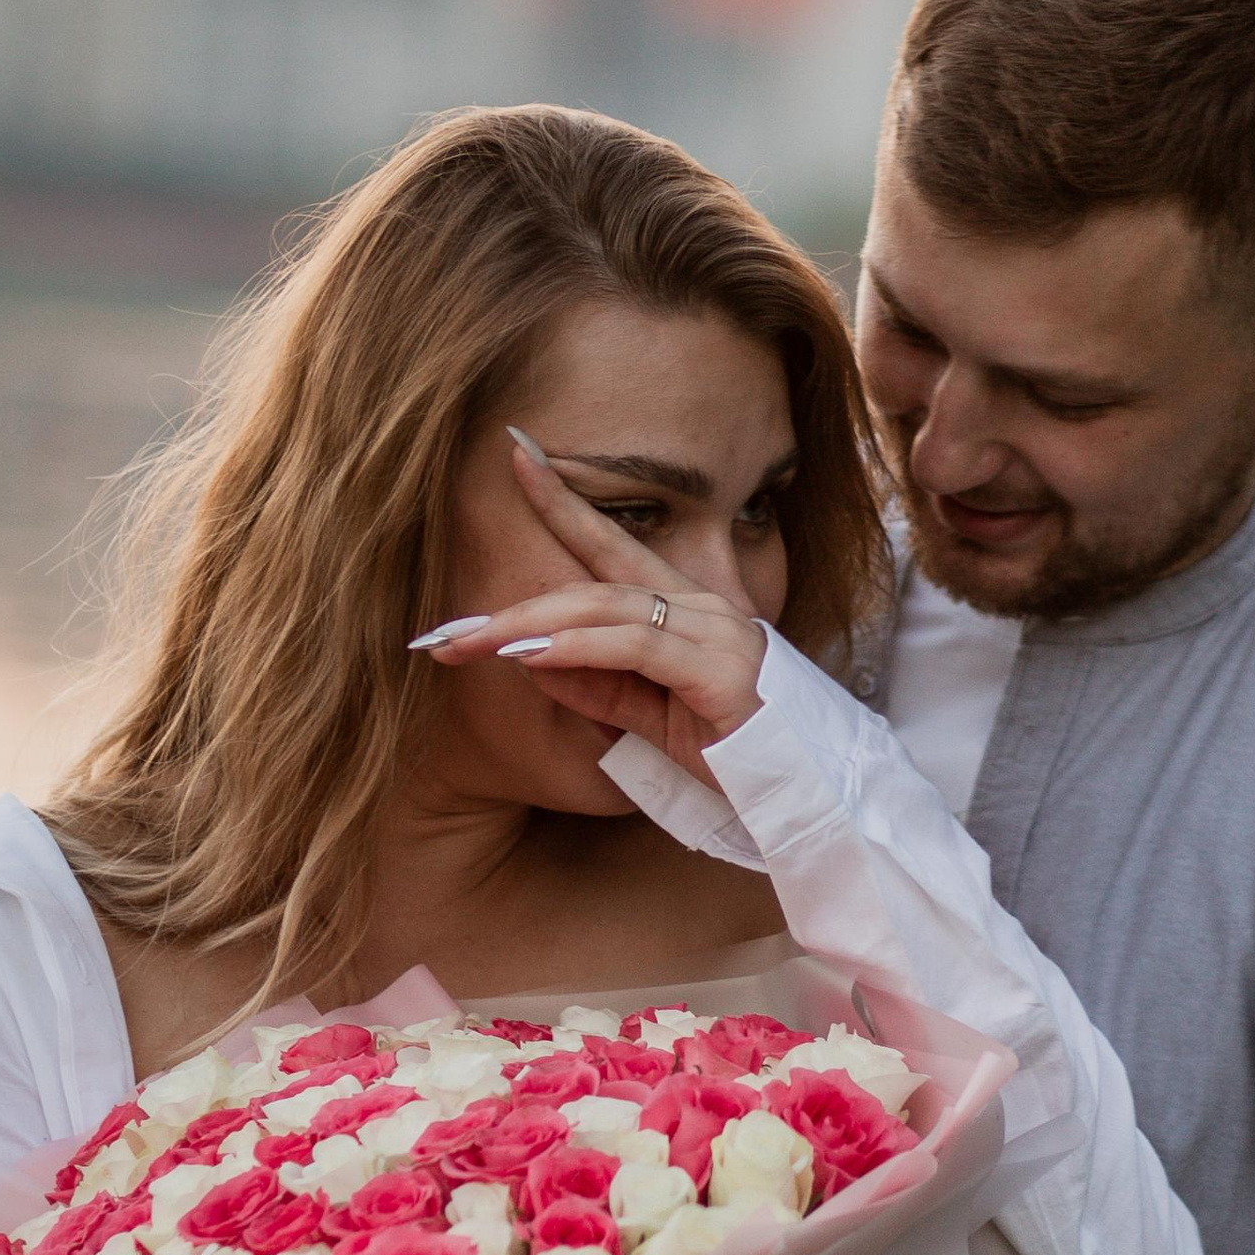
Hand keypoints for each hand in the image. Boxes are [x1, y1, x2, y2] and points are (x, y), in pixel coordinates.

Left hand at [412, 430, 767, 780]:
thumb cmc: (733, 756)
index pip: (615, 544)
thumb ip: (597, 687)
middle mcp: (703, 607)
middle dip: (514, 603)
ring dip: (534, 623)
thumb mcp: (648, 720)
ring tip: (474, 642)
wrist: (810, 797)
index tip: (516, 457)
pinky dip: (581, 647)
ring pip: (608, 607)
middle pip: (594, 581)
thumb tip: (532, 659)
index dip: (564, 500)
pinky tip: (535, 653)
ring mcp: (717, 633)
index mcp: (687, 610)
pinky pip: (639, 647)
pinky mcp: (721, 671)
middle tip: (445, 631)